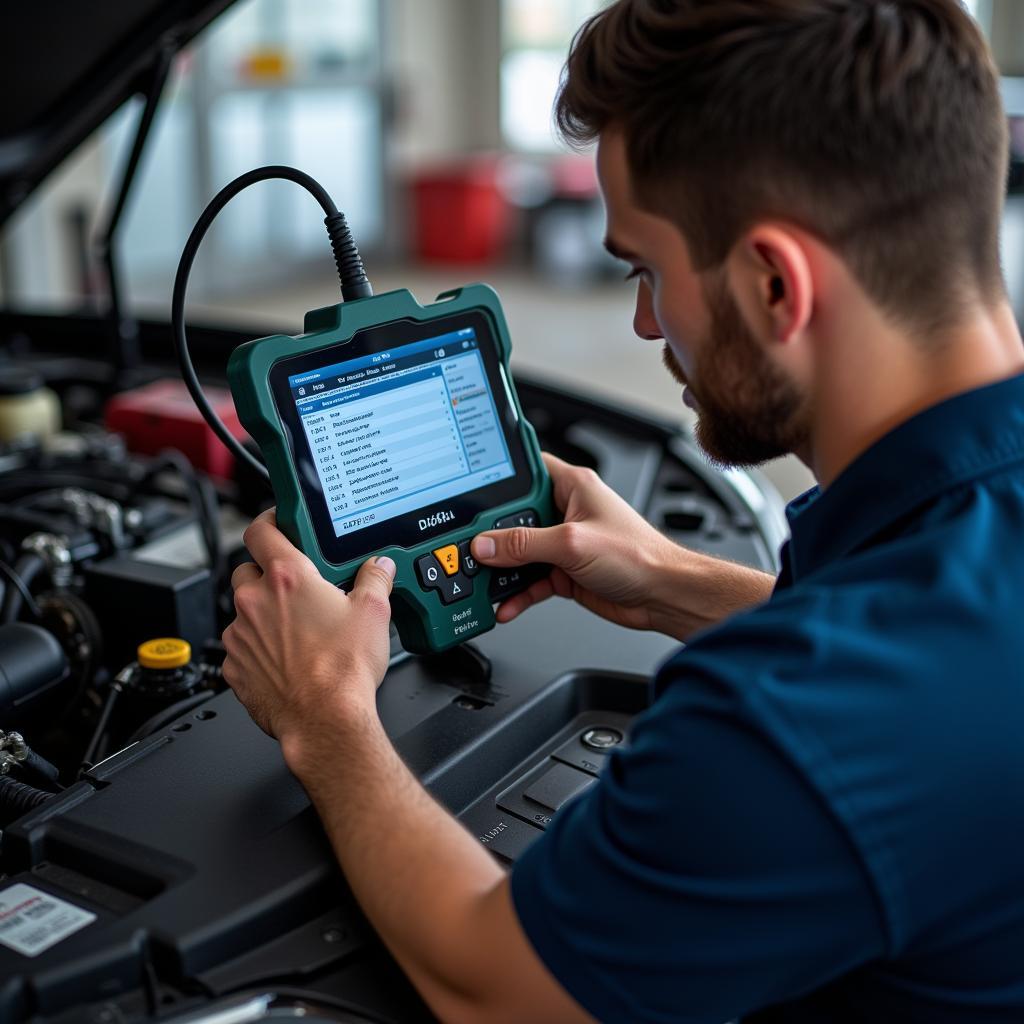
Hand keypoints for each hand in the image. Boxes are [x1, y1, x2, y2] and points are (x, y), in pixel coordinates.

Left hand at [222, 508, 394, 746]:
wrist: (325, 720)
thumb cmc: (343, 670)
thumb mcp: (373, 612)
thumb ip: (375, 579)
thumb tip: (379, 567)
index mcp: (287, 577)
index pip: (260, 530)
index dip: (268, 521)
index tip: (276, 522)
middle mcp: (255, 601)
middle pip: (248, 569)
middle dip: (268, 574)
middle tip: (296, 588)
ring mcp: (239, 635)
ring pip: (244, 611)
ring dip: (263, 614)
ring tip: (296, 631)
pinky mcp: (234, 667)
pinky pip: (241, 647)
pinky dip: (257, 648)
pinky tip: (285, 659)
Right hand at [471, 453, 684, 632]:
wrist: (663, 597)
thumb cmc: (640, 556)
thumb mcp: (573, 544)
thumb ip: (525, 544)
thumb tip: (487, 545)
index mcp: (574, 486)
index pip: (528, 469)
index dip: (500, 476)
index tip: (472, 487)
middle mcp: (568, 511)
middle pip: (516, 516)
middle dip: (494, 534)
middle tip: (470, 546)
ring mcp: (565, 543)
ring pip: (520, 552)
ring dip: (503, 569)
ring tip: (481, 580)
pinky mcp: (565, 571)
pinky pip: (531, 580)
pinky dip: (517, 593)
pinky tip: (505, 604)